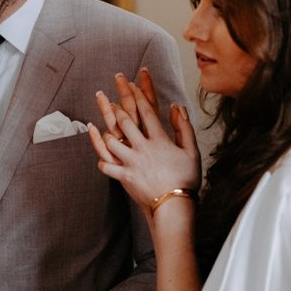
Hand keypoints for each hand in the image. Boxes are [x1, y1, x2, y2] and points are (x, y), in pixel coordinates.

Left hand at [89, 72, 200, 210]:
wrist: (174, 206)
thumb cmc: (186, 180)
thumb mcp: (192, 151)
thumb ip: (184, 127)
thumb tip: (178, 107)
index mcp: (160, 141)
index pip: (147, 112)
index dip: (139, 96)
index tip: (132, 84)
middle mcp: (143, 149)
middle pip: (125, 122)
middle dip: (117, 107)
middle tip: (110, 99)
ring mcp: (131, 163)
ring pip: (111, 141)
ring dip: (107, 131)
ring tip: (103, 125)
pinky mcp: (123, 177)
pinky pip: (105, 165)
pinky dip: (100, 157)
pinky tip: (98, 151)